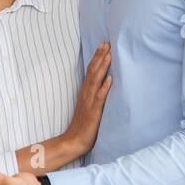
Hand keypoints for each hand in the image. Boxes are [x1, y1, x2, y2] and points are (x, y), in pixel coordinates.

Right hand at [62, 41, 111, 155]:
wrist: (74, 140)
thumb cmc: (83, 125)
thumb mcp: (88, 106)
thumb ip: (94, 95)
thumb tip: (103, 83)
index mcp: (85, 92)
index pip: (91, 70)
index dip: (97, 57)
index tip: (103, 45)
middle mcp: (86, 94)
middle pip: (93, 71)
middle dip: (100, 56)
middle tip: (107, 43)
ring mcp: (89, 102)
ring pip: (96, 80)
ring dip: (102, 67)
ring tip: (109, 54)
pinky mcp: (94, 111)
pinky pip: (100, 97)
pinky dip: (104, 87)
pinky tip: (110, 79)